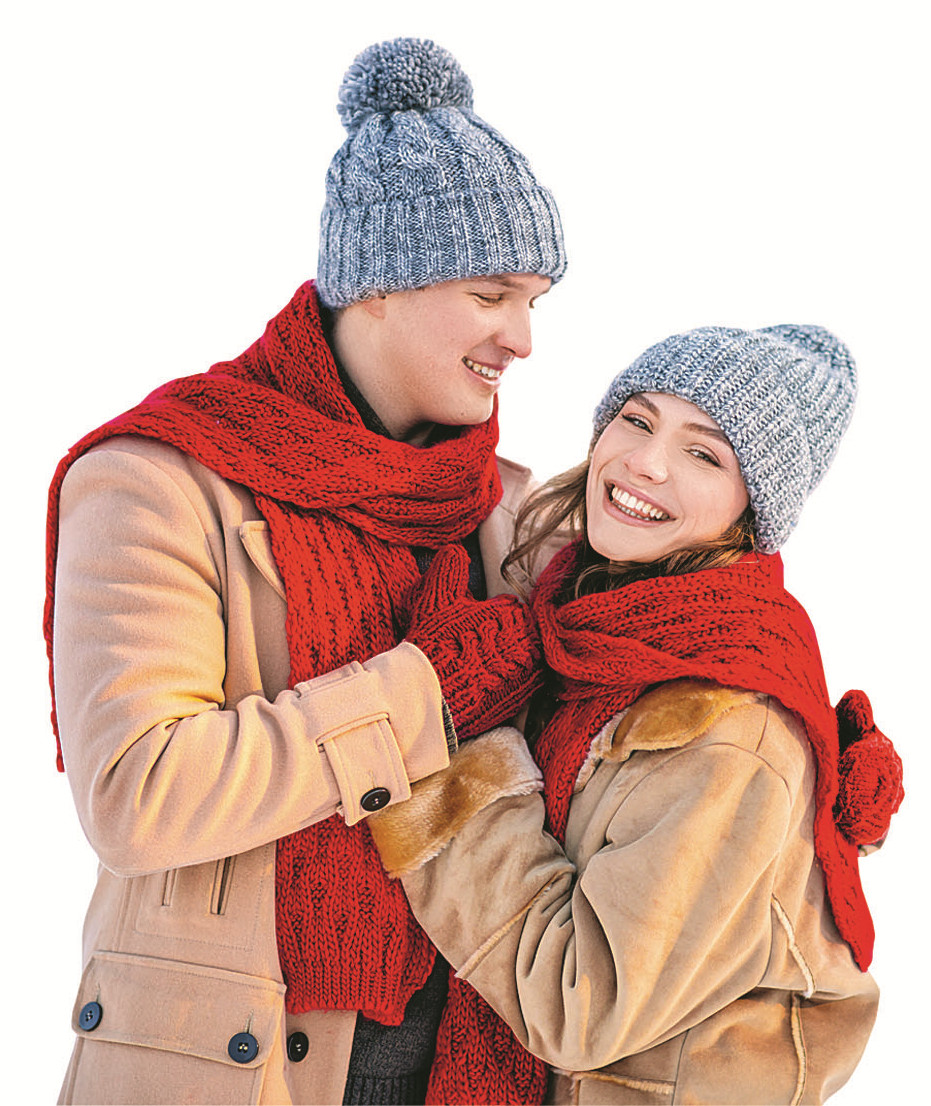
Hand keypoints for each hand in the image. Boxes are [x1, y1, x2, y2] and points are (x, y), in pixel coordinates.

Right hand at [404, 546, 541, 739]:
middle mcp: (527, 639)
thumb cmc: (435, 647)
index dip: (490, 616)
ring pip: (523, 657)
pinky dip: (509, 682)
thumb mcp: (436, 601)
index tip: (476, 625)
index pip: (509, 607)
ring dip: (508, 660)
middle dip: (502, 637)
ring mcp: (528, 670)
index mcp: (510, 612)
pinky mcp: (524, 697)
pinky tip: (486, 684)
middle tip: (476, 647)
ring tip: (480, 667)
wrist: (434, 696)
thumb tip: (453, 552)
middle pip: (520, 632)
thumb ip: (449, 570)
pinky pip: (523, 684)